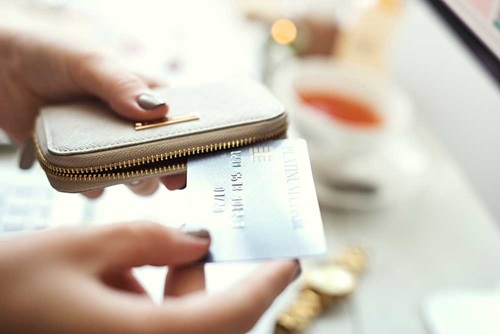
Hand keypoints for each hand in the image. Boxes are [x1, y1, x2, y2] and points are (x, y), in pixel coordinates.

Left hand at [0, 29, 184, 195]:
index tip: (192, 159)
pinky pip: (96, 188)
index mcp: (145, 96)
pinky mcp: (81, 165)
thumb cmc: (48, 55)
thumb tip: (157, 110)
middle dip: (162, 168)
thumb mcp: (89, 61)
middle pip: (164, 158)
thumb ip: (122, 84)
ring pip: (136, 179)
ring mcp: (107, 148)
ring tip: (113, 166)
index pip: (181, 123)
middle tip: (156, 171)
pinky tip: (80, 170)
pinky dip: (92, 186)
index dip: (190, 143)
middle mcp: (131, 126)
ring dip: (130, 180)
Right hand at [0, 222, 298, 333]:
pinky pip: (155, 327)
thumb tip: (196, 240)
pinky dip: (150, 298)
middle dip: (206, 275)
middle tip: (205, 234)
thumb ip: (148, 240)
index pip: (233, 314)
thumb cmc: (6, 291)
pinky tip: (115, 275)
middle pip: (211, 321)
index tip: (290, 259)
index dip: (268, 285)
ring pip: (182, 322)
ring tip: (136, 250)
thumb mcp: (79, 249)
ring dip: (172, 284)